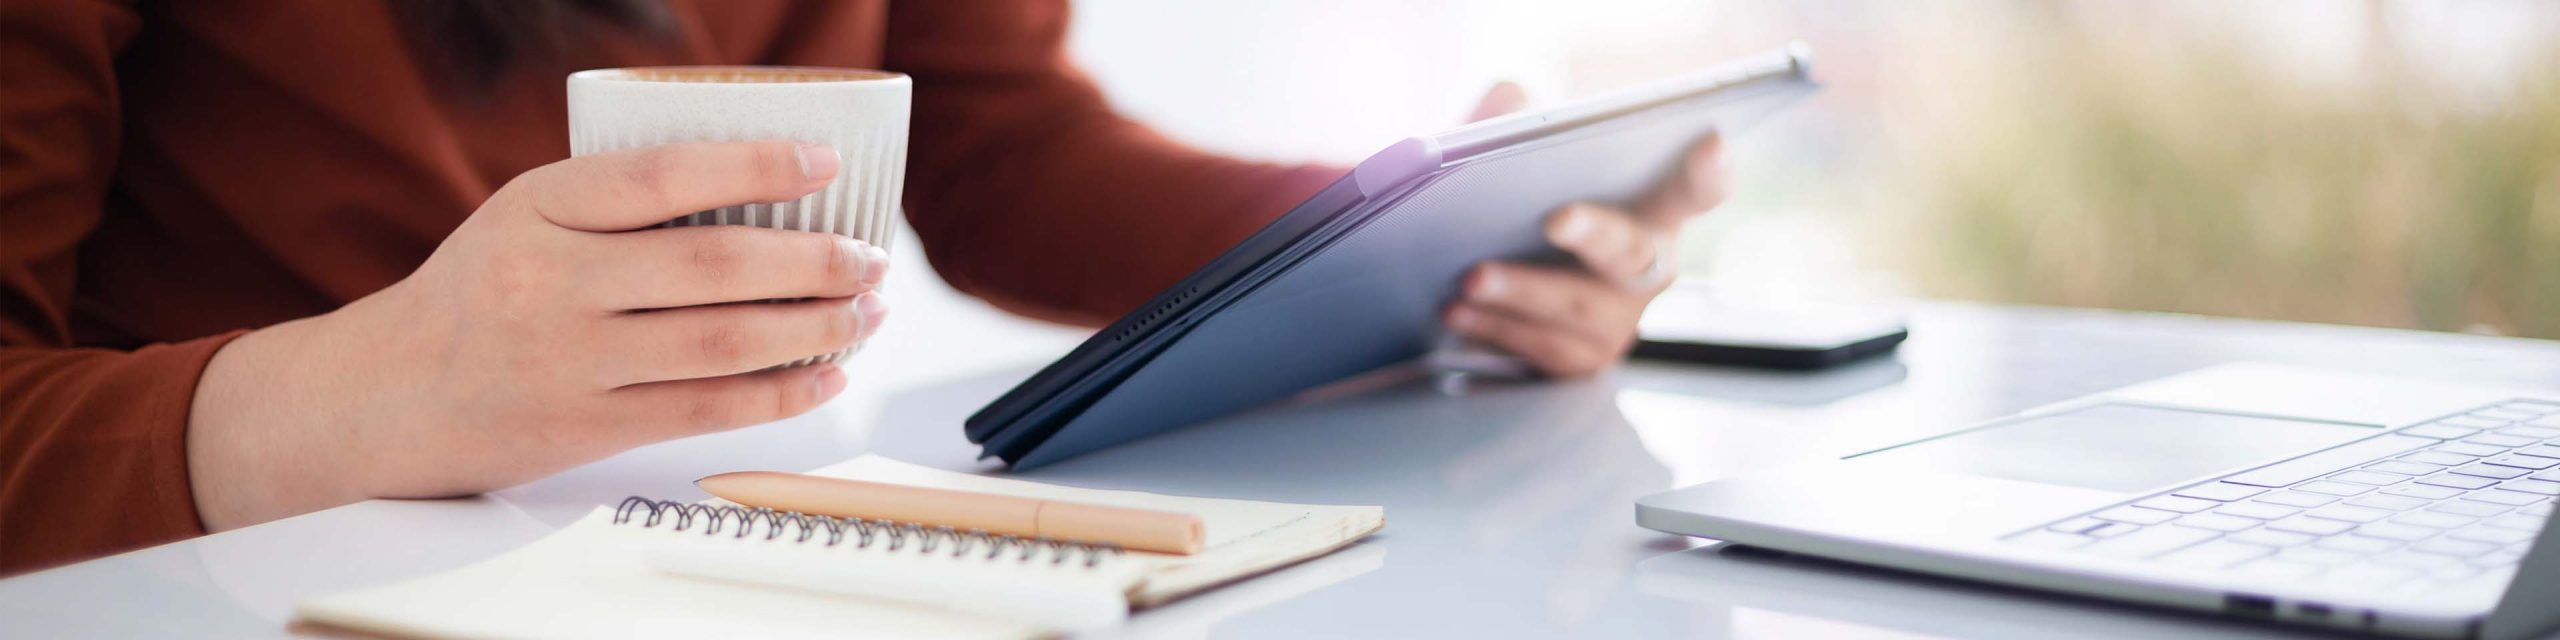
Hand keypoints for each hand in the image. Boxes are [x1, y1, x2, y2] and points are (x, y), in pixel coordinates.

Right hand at [186, 141, 888, 529]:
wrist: (388, 392)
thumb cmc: (482, 290)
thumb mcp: (527, 214)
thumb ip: (622, 201)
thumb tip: (765, 195)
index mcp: (541, 206)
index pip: (663, 176)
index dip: (755, 167)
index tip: (825, 164)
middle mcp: (554, 281)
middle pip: (712, 266)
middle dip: (813, 263)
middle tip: (871, 257)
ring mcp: (571, 359)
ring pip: (721, 342)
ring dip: (813, 328)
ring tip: (867, 313)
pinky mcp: (588, 426)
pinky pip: (705, 408)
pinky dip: (779, 393)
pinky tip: (826, 373)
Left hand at [1443, 84, 1729, 375]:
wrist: (1477, 269)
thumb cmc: (1518, 201)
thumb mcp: (1510, 153)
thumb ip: (1511, 118)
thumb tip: (1507, 98)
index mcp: (1651, 207)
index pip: (1694, 189)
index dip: (1708, 171)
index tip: (1710, 145)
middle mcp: (1647, 266)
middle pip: (1632, 251)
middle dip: (1596, 234)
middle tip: (1556, 219)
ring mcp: (1618, 318)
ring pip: (1581, 309)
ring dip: (1523, 292)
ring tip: (1471, 277)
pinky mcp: (1580, 357)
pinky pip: (1543, 349)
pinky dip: (1497, 328)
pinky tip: (1458, 311)